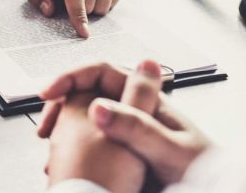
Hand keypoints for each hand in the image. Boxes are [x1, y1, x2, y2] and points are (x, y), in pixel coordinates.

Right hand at [44, 60, 162, 191]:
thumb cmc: (200, 172)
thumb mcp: (168, 150)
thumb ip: (137, 128)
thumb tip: (98, 106)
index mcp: (147, 101)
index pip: (102, 73)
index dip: (73, 77)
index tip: (50, 92)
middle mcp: (134, 113)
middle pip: (88, 95)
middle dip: (61, 106)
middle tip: (45, 127)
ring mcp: (126, 135)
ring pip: (84, 123)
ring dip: (63, 133)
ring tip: (52, 155)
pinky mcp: (121, 158)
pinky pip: (89, 148)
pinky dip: (71, 156)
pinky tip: (66, 171)